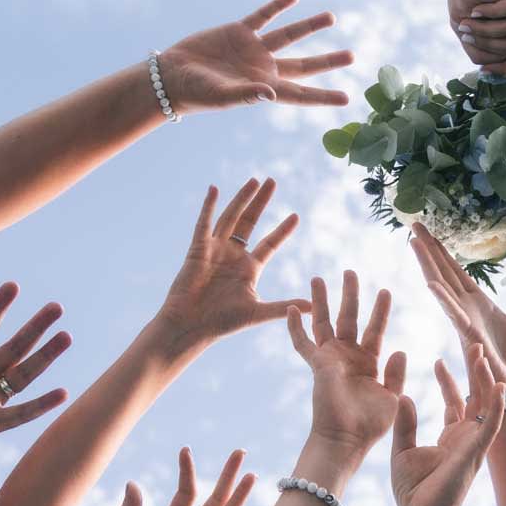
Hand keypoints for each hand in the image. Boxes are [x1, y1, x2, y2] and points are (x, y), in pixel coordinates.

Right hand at [155, 178, 309, 349]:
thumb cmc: (222, 322)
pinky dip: (208, 207)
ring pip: (231, 218)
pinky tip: (214, 189)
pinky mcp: (198, 250)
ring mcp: (215, 250)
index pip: (269, 243)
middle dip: (261, 202)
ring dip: (242, 198)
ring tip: (254, 180)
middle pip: (250, 221)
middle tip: (272, 181)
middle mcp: (233, 255)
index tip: (296, 215)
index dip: (282, 230)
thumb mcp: (258, 312)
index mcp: (248, 268)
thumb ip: (284, 306)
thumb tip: (314, 308)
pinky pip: (204, 224)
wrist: (192, 325)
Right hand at [157, 0, 354, 113]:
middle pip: (304, 64)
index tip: (347, 98)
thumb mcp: (221, 96)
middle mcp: (264, 68)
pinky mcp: (238, 31)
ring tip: (332, 17)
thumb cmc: (195, 93)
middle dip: (328, 61)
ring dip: (310, 25)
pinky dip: (277, 6)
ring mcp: (253, 49)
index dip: (323, 96)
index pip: (301, 94)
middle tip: (353, 56)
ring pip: (289, 35)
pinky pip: (263, 16)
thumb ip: (246, 95)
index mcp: (264, 87)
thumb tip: (271, 93)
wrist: (172, 74)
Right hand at [287, 271, 407, 455]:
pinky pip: (302, 343)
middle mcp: (348, 357)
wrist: (346, 440)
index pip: (375, 330)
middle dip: (349, 294)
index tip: (384, 290)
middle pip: (348, 318)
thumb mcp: (393, 397)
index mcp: (368, 363)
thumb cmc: (370, 426)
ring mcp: (330, 360)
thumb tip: (400, 349)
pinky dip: (295, 327)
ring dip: (321, 300)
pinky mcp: (317, 365)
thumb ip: (396, 373)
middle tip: (349, 271)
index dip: (379, 311)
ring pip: (323, 322)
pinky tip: (291, 307)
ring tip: (318, 277)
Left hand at [390, 349, 505, 505]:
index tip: (439, 359)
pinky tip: (500, 386)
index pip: (454, 403)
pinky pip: (491, 424)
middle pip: (475, 398)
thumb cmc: (411, 492)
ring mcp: (473, 445)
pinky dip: (497, 405)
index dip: (449, 381)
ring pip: (486, 405)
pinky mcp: (475, 452)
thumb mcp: (401, 449)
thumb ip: (405, 423)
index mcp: (449, 439)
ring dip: (487, 379)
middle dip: (475, 372)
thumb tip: (404, 395)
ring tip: (484, 354)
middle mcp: (465, 439)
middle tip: (474, 344)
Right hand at [408, 223, 505, 387]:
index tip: (428, 232)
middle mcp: (465, 309)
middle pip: (443, 271)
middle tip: (414, 224)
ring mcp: (464, 320)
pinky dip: (442, 298)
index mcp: (477, 304)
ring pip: (442, 286)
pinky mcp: (469, 334)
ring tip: (414, 242)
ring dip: (428, 265)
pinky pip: (453, 313)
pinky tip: (431, 282)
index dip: (442, 251)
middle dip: (428, 249)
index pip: (455, 271)